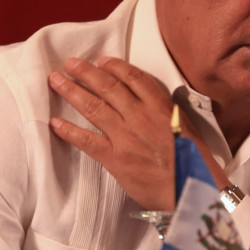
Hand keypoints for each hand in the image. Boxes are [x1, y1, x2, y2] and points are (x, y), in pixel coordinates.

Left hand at [48, 56, 224, 210]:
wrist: (191, 189)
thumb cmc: (194, 163)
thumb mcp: (188, 128)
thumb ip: (170, 114)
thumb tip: (158, 106)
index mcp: (162, 107)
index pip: (134, 78)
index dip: (115, 66)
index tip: (102, 60)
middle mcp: (141, 116)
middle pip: (108, 87)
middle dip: (86, 72)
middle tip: (70, 63)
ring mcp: (125, 136)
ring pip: (93, 106)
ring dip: (72, 92)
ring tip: (56, 81)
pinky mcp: (115, 158)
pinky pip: (86, 140)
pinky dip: (68, 130)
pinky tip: (55, 122)